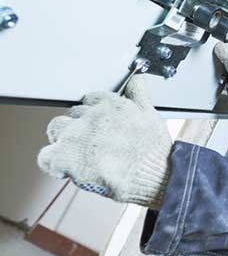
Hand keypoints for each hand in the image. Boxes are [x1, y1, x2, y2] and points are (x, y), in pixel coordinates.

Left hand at [37, 75, 171, 208]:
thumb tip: (136, 79)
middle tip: (89, 143)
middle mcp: (91, 116)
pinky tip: (67, 168)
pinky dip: (53, 163)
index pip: (90, 99)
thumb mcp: (151, 114)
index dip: (93, 114)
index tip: (97, 124)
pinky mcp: (65, 156)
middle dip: (78, 127)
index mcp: (110, 104)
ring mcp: (76, 135)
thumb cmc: (152, 151)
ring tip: (76, 154)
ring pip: (55, 129)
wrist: (152, 175)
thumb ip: (139, 93)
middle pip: (72, 114)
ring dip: (63, 140)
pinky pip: (46, 157)